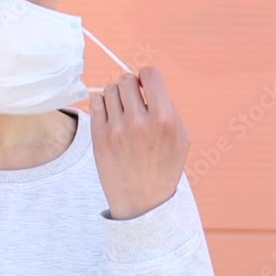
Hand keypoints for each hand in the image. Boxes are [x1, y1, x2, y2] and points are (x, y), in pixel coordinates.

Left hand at [90, 67, 190, 219]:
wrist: (142, 201)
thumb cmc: (163, 167)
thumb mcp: (180, 138)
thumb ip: (168, 108)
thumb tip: (149, 85)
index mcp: (164, 119)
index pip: (150, 74)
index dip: (147, 76)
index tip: (146, 86)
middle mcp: (139, 121)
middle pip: (126, 79)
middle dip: (130, 86)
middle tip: (133, 100)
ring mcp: (116, 129)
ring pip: (109, 90)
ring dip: (116, 96)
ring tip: (122, 111)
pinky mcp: (99, 136)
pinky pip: (95, 102)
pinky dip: (102, 104)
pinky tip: (110, 116)